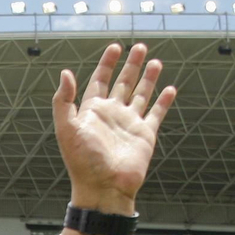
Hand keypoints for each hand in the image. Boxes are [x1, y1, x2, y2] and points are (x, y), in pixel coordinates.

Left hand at [52, 43, 176, 215]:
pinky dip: (163, 101)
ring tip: (155, 61)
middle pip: (123, 83)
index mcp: (92, 111)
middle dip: (130, 65)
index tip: (114, 47)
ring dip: (148, 78)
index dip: (106, 64)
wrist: (104, 188)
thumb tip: (65, 73)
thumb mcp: (66, 129)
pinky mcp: (145, 135)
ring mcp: (129, 124)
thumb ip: (64, 101)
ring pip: (141, 94)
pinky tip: (170, 89)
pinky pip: (156, 114)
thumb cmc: (82, 162)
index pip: (100, 80)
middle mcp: (112, 115)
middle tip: (139, 46)